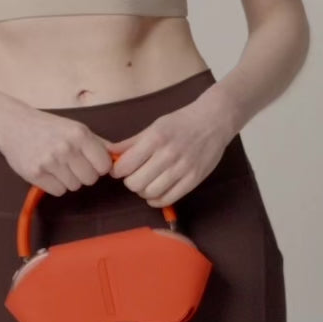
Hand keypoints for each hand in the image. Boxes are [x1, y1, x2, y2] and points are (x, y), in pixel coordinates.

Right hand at [0, 110, 114, 197]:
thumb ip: (99, 143)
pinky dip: (54, 185)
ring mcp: (50, 161)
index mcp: (80, 134)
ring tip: (57, 164)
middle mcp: (66, 147)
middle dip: (83, 174)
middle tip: (70, 163)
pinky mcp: (35, 174)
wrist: (13, 124)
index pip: (104, 166)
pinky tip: (47, 171)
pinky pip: (58, 191)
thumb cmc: (49, 127)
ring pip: (74, 187)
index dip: (98, 166)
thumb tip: (122, 158)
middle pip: (90, 179)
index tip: (89, 161)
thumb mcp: (76, 127)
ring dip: (68, 179)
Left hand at [100, 98, 236, 207]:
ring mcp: (182, 169)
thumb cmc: (181, 122)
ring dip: (143, 191)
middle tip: (134, 176)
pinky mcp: (194, 180)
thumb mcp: (154, 126)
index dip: (118, 171)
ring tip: (146, 183)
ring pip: (150, 193)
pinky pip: (168, 199)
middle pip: (135, 183)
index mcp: (155, 139)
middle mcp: (168, 155)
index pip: (125, 166)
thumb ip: (131, 142)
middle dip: (130, 182)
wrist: (213, 121)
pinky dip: (156, 200)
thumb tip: (108, 151)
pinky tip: (155, 193)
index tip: (120, 170)